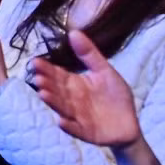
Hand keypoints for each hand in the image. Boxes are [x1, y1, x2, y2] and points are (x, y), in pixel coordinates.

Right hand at [27, 29, 141, 148]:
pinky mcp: (86, 132)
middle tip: (37, 78)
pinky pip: (75, 129)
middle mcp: (72, 100)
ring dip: (53, 102)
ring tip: (43, 94)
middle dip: (46, 85)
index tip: (35, 62)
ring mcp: (77, 117)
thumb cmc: (115, 97)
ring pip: (62, 108)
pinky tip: (61, 121)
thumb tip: (74, 32)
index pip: (57, 75)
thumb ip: (89, 54)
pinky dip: (68, 126)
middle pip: (57, 91)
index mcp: (74, 84)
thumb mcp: (104, 71)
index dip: (46, 69)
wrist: (129, 124)